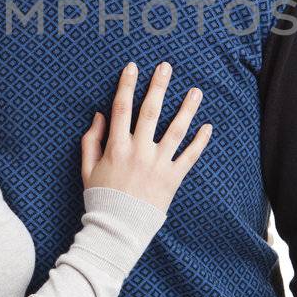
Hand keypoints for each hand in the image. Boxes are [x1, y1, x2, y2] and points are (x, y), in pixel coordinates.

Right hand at [80, 61, 211, 214]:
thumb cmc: (100, 198)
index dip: (127, 85)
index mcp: (116, 147)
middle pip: (151, 111)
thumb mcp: (87, 169)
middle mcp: (138, 151)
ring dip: (187, 108)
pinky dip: (200, 142)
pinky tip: (208, 127)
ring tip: (195, 91)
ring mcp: (157, 164)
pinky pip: (189, 156)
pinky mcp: (172, 178)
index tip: (132, 67)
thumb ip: (91, 141)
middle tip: (166, 67)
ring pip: (176, 130)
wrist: (117, 229)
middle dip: (158, 86)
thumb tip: (99, 115)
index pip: (122, 108)